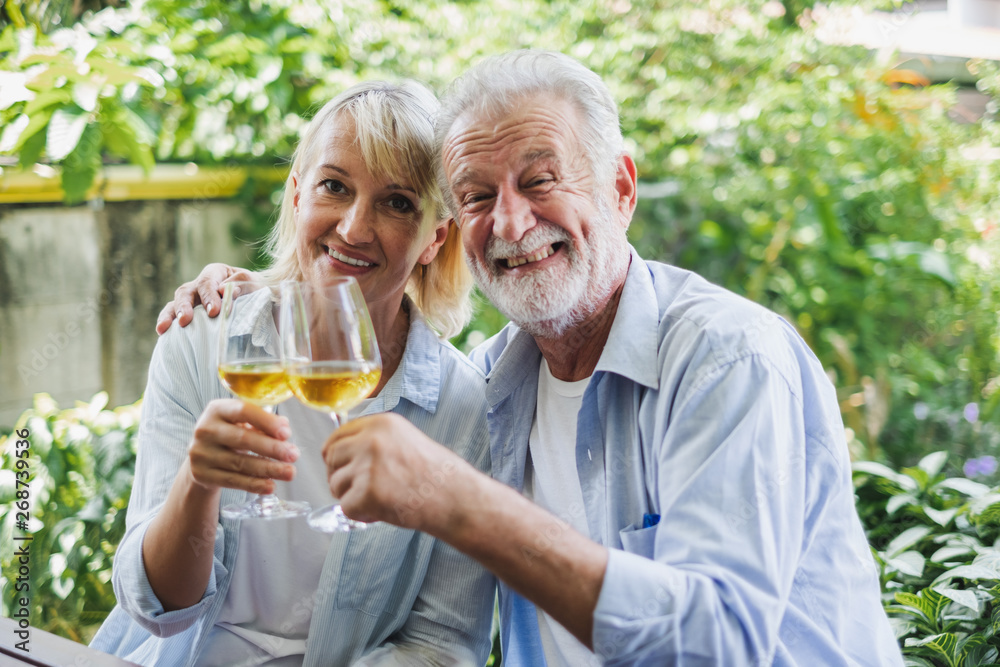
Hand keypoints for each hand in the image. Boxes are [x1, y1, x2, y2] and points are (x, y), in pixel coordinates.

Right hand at [155, 263, 253, 334]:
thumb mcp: (255, 284)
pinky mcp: (189, 315)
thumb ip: (242, 283)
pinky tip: (162, 333)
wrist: (259, 306)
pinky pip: (172, 317)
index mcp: (216, 273)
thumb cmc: (256, 293)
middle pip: (186, 292)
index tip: (213, 312)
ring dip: (170, 315)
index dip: (209, 296)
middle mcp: (200, 284)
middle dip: (184, 306)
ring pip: (174, 303)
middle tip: (185, 320)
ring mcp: (192, 300)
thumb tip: (224, 290)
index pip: (208, 282)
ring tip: (164, 328)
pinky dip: (166, 323)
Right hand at [187, 399, 299, 494]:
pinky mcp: (201, 474)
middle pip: (243, 439)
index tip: (287, 433)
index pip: (243, 411)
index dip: (267, 422)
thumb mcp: (241, 422)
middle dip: (272, 448)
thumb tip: (284, 426)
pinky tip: (271, 485)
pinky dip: (254, 484)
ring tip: (290, 472)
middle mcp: (205, 429)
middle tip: (294, 455)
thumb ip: (262, 422)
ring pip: (240, 463)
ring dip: (269, 469)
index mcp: (217, 409)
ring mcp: (201, 453)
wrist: (202, 457)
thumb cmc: (230, 433)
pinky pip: (233, 481)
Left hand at [324, 413, 471, 530]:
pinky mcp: (367, 493)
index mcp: (381, 424)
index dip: (334, 454)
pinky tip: (381, 511)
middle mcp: (372, 440)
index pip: (337, 435)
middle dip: (339, 475)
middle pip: (331, 458)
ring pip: (335, 484)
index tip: (338, 466)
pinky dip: (360, 514)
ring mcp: (368, 466)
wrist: (454, 497)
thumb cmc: (435, 474)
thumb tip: (342, 451)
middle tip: (357, 489)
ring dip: (350, 496)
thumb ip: (375, 440)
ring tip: (378, 499)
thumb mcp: (405, 440)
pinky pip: (346, 508)